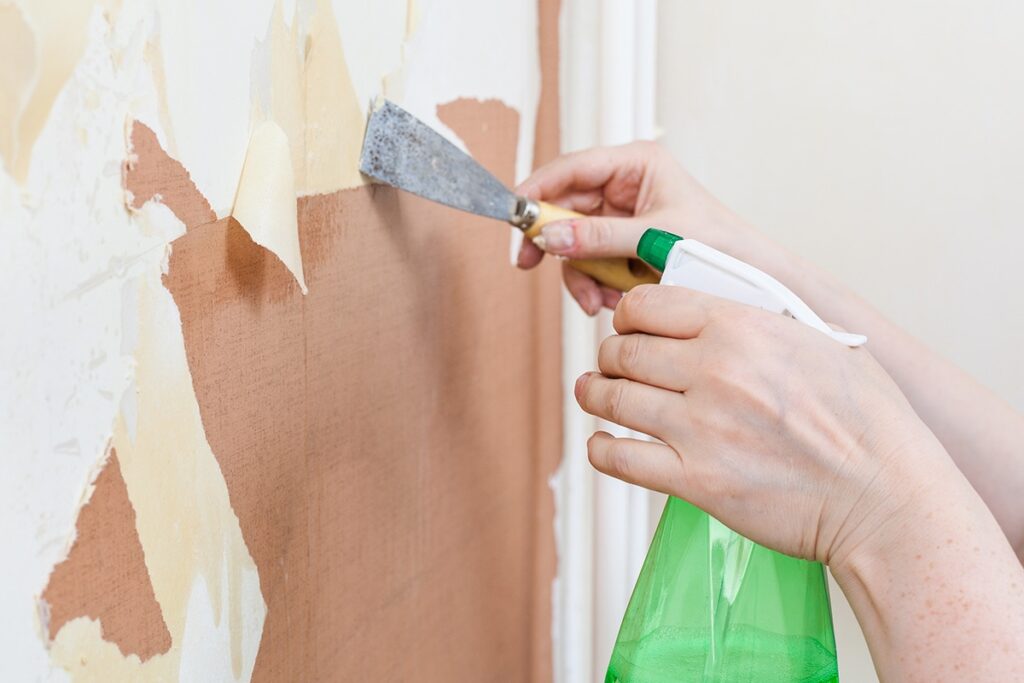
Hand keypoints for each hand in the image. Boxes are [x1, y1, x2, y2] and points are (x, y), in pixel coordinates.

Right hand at [515, 142, 767, 314]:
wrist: (749, 278)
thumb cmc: (718, 244)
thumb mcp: (654, 238)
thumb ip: (599, 237)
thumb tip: (548, 238)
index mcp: (635, 164)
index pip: (572, 167)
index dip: (539, 188)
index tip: (515, 212)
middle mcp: (624, 186)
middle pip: (565, 207)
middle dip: (554, 242)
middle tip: (529, 263)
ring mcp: (622, 217)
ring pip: (573, 240)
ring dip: (578, 273)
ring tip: (595, 300)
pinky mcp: (622, 245)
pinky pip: (590, 261)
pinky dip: (592, 284)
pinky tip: (607, 301)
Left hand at [574, 283, 957, 565]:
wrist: (885, 496)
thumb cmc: (867, 421)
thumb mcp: (821, 341)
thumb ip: (760, 320)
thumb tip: (716, 311)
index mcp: (741, 326)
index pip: (647, 304)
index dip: (628, 315)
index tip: (628, 327)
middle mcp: (713, 371)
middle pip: (623, 350)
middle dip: (610, 356)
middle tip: (612, 365)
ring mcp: (700, 428)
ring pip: (613, 400)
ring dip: (596, 395)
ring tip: (595, 395)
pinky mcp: (695, 481)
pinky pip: (620, 458)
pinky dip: (602, 449)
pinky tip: (603, 443)